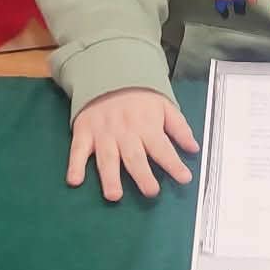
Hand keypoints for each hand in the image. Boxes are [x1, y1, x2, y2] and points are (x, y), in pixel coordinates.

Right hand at [68, 88, 198, 202]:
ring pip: (107, 158)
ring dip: (110, 177)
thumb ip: (179, 128)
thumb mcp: (165, 106)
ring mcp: (103, 133)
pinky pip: (78, 150)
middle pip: (134, 156)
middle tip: (151, 191)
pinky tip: (75, 180)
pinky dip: (75, 165)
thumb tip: (194, 149)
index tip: (185, 179)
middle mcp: (125, 132)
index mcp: (146, 126)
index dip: (174, 164)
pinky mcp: (84, 132)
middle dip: (142, 175)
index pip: (162, 148)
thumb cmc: (139, 96)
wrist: (108, 73)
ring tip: (114, 196)